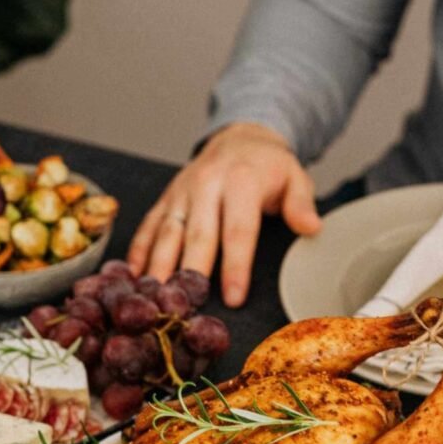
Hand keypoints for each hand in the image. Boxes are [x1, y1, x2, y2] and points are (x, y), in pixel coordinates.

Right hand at [128, 121, 320, 306]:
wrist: (240, 138)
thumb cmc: (269, 168)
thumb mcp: (295, 178)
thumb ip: (301, 204)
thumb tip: (310, 228)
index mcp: (241, 181)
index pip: (238, 230)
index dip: (235, 267)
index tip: (232, 298)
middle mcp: (207, 185)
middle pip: (198, 236)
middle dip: (191, 273)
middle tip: (185, 306)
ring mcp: (182, 192)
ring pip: (167, 233)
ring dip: (158, 266)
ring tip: (153, 297)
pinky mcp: (166, 199)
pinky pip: (149, 226)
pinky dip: (138, 251)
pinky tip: (132, 276)